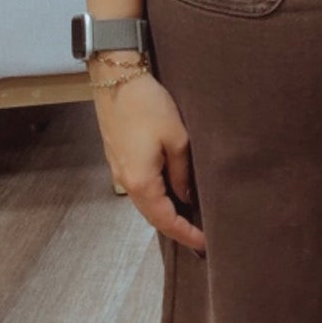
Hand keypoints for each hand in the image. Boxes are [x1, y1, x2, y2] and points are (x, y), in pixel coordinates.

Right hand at [93, 71, 206, 257]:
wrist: (116, 77)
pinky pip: (139, 188)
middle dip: (176, 228)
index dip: (187, 235)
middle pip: (153, 216)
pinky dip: (156, 198)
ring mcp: (119, 170)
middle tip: (201, 236)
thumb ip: (183, 173)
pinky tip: (172, 193)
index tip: (206, 245)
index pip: (166, 221)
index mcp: (141, 182)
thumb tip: (188, 196)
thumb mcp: (177, 138)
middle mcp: (126, 182)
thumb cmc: (149, 105)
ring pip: (145, 203)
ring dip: (166, 213)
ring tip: (190, 217)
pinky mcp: (118, 157)